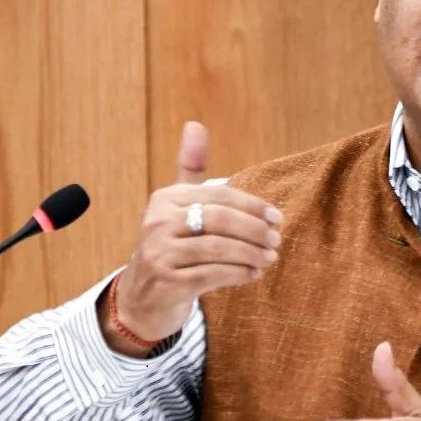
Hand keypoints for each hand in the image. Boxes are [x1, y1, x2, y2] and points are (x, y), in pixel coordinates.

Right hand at [103, 121, 282, 354]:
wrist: (143, 296)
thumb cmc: (171, 243)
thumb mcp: (178, 205)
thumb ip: (191, 168)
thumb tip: (195, 124)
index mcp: (166, 198)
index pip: (218, 195)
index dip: (252, 206)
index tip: (277, 218)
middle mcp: (158, 222)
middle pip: (219, 220)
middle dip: (254, 230)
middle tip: (276, 240)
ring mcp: (160, 253)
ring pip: (218, 249)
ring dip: (250, 254)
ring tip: (269, 258)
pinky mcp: (168, 282)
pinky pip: (212, 275)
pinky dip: (237, 274)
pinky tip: (252, 274)